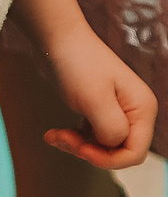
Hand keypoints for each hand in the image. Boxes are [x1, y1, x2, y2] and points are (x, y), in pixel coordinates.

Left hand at [42, 28, 156, 169]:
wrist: (56, 37)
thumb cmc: (77, 63)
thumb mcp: (95, 98)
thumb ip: (111, 128)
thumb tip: (114, 145)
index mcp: (142, 109)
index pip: (136, 152)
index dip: (109, 159)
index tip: (81, 150)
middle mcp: (134, 112)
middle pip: (117, 150)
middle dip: (90, 151)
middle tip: (64, 139)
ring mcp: (116, 111)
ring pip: (101, 145)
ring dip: (77, 145)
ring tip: (53, 135)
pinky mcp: (97, 109)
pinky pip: (90, 135)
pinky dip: (72, 137)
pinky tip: (53, 134)